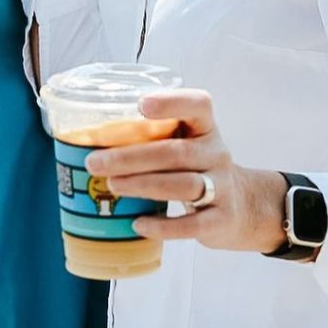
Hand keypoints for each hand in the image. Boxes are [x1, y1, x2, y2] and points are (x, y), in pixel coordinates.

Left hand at [84, 89, 287, 254]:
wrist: (242, 206)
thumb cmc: (195, 168)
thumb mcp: (183, 143)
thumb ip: (150, 137)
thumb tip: (85, 139)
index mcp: (204, 127)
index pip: (199, 105)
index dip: (172, 102)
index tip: (142, 104)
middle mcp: (216, 153)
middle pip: (176, 152)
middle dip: (132, 157)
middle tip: (95, 163)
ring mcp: (222, 187)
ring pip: (183, 185)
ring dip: (143, 185)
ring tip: (112, 186)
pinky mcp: (221, 219)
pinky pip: (192, 225)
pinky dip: (163, 225)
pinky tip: (138, 224)